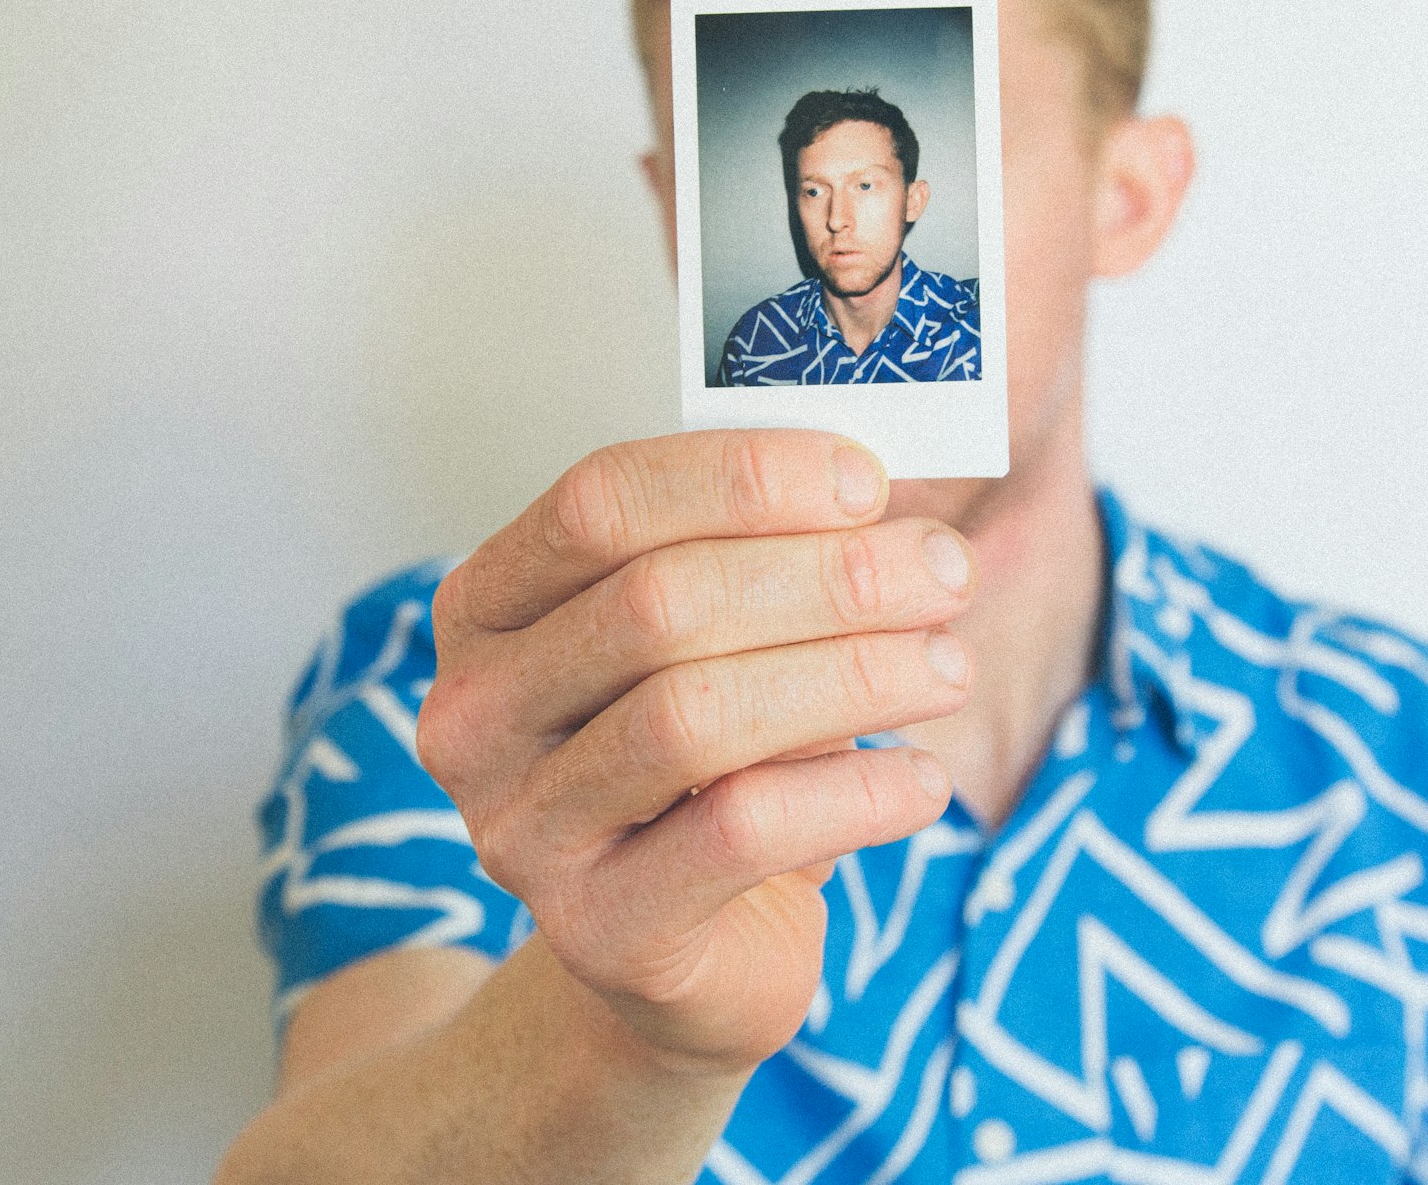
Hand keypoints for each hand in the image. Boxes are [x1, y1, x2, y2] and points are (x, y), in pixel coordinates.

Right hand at [418, 430, 974, 1074]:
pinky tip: (922, 780)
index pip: (600, 503)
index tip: (867, 482)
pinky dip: (852, 795)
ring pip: (693, 716)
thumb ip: (767, 560)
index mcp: (491, 606)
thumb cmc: (714, 767)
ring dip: (851, 677)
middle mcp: (478, 712)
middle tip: (945, 573)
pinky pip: (737, 836)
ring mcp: (523, 829)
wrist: (688, 948)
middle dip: (826, 577)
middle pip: (656, 604)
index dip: (739, 478)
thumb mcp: (726, 643)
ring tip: (949, 667)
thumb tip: (878, 502)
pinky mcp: (597, 930)